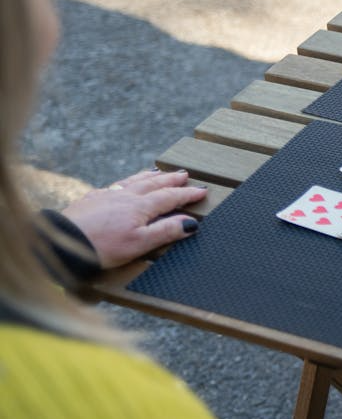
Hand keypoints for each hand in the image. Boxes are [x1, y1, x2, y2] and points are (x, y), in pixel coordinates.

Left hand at [60, 169, 206, 267]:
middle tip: (185, 173)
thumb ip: (166, 231)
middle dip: (171, 179)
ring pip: (134, 181)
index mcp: (140, 207)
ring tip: (159, 172)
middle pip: (153, 184)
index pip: (170, 197)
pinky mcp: (91, 199)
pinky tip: (125, 184)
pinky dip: (128, 181)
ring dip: (150, 176)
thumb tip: (191, 223)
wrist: (63, 243)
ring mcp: (107, 195)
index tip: (202, 190)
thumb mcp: (140, 243)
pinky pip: (116, 184)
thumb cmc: (102, 247)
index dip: (187, 194)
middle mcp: (125, 196)